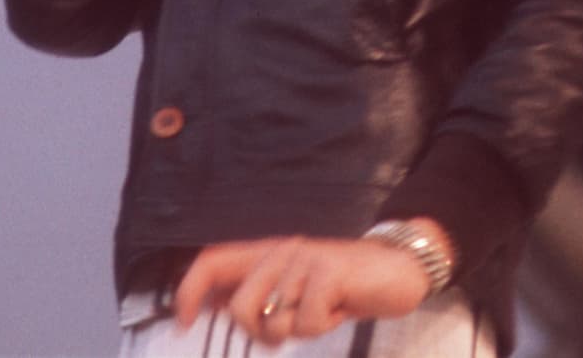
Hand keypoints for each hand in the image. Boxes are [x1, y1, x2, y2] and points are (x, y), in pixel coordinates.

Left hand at [172, 234, 430, 347]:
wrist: (397, 267)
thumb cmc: (342, 284)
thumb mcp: (295, 287)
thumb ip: (258, 291)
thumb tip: (214, 304)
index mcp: (268, 252)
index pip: (213, 261)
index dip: (190, 291)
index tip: (184, 322)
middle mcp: (282, 251)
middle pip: (240, 308)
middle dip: (260, 333)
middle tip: (290, 329)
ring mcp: (305, 259)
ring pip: (275, 321)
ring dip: (298, 330)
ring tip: (321, 312)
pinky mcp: (328, 272)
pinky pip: (307, 322)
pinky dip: (324, 327)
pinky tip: (339, 308)